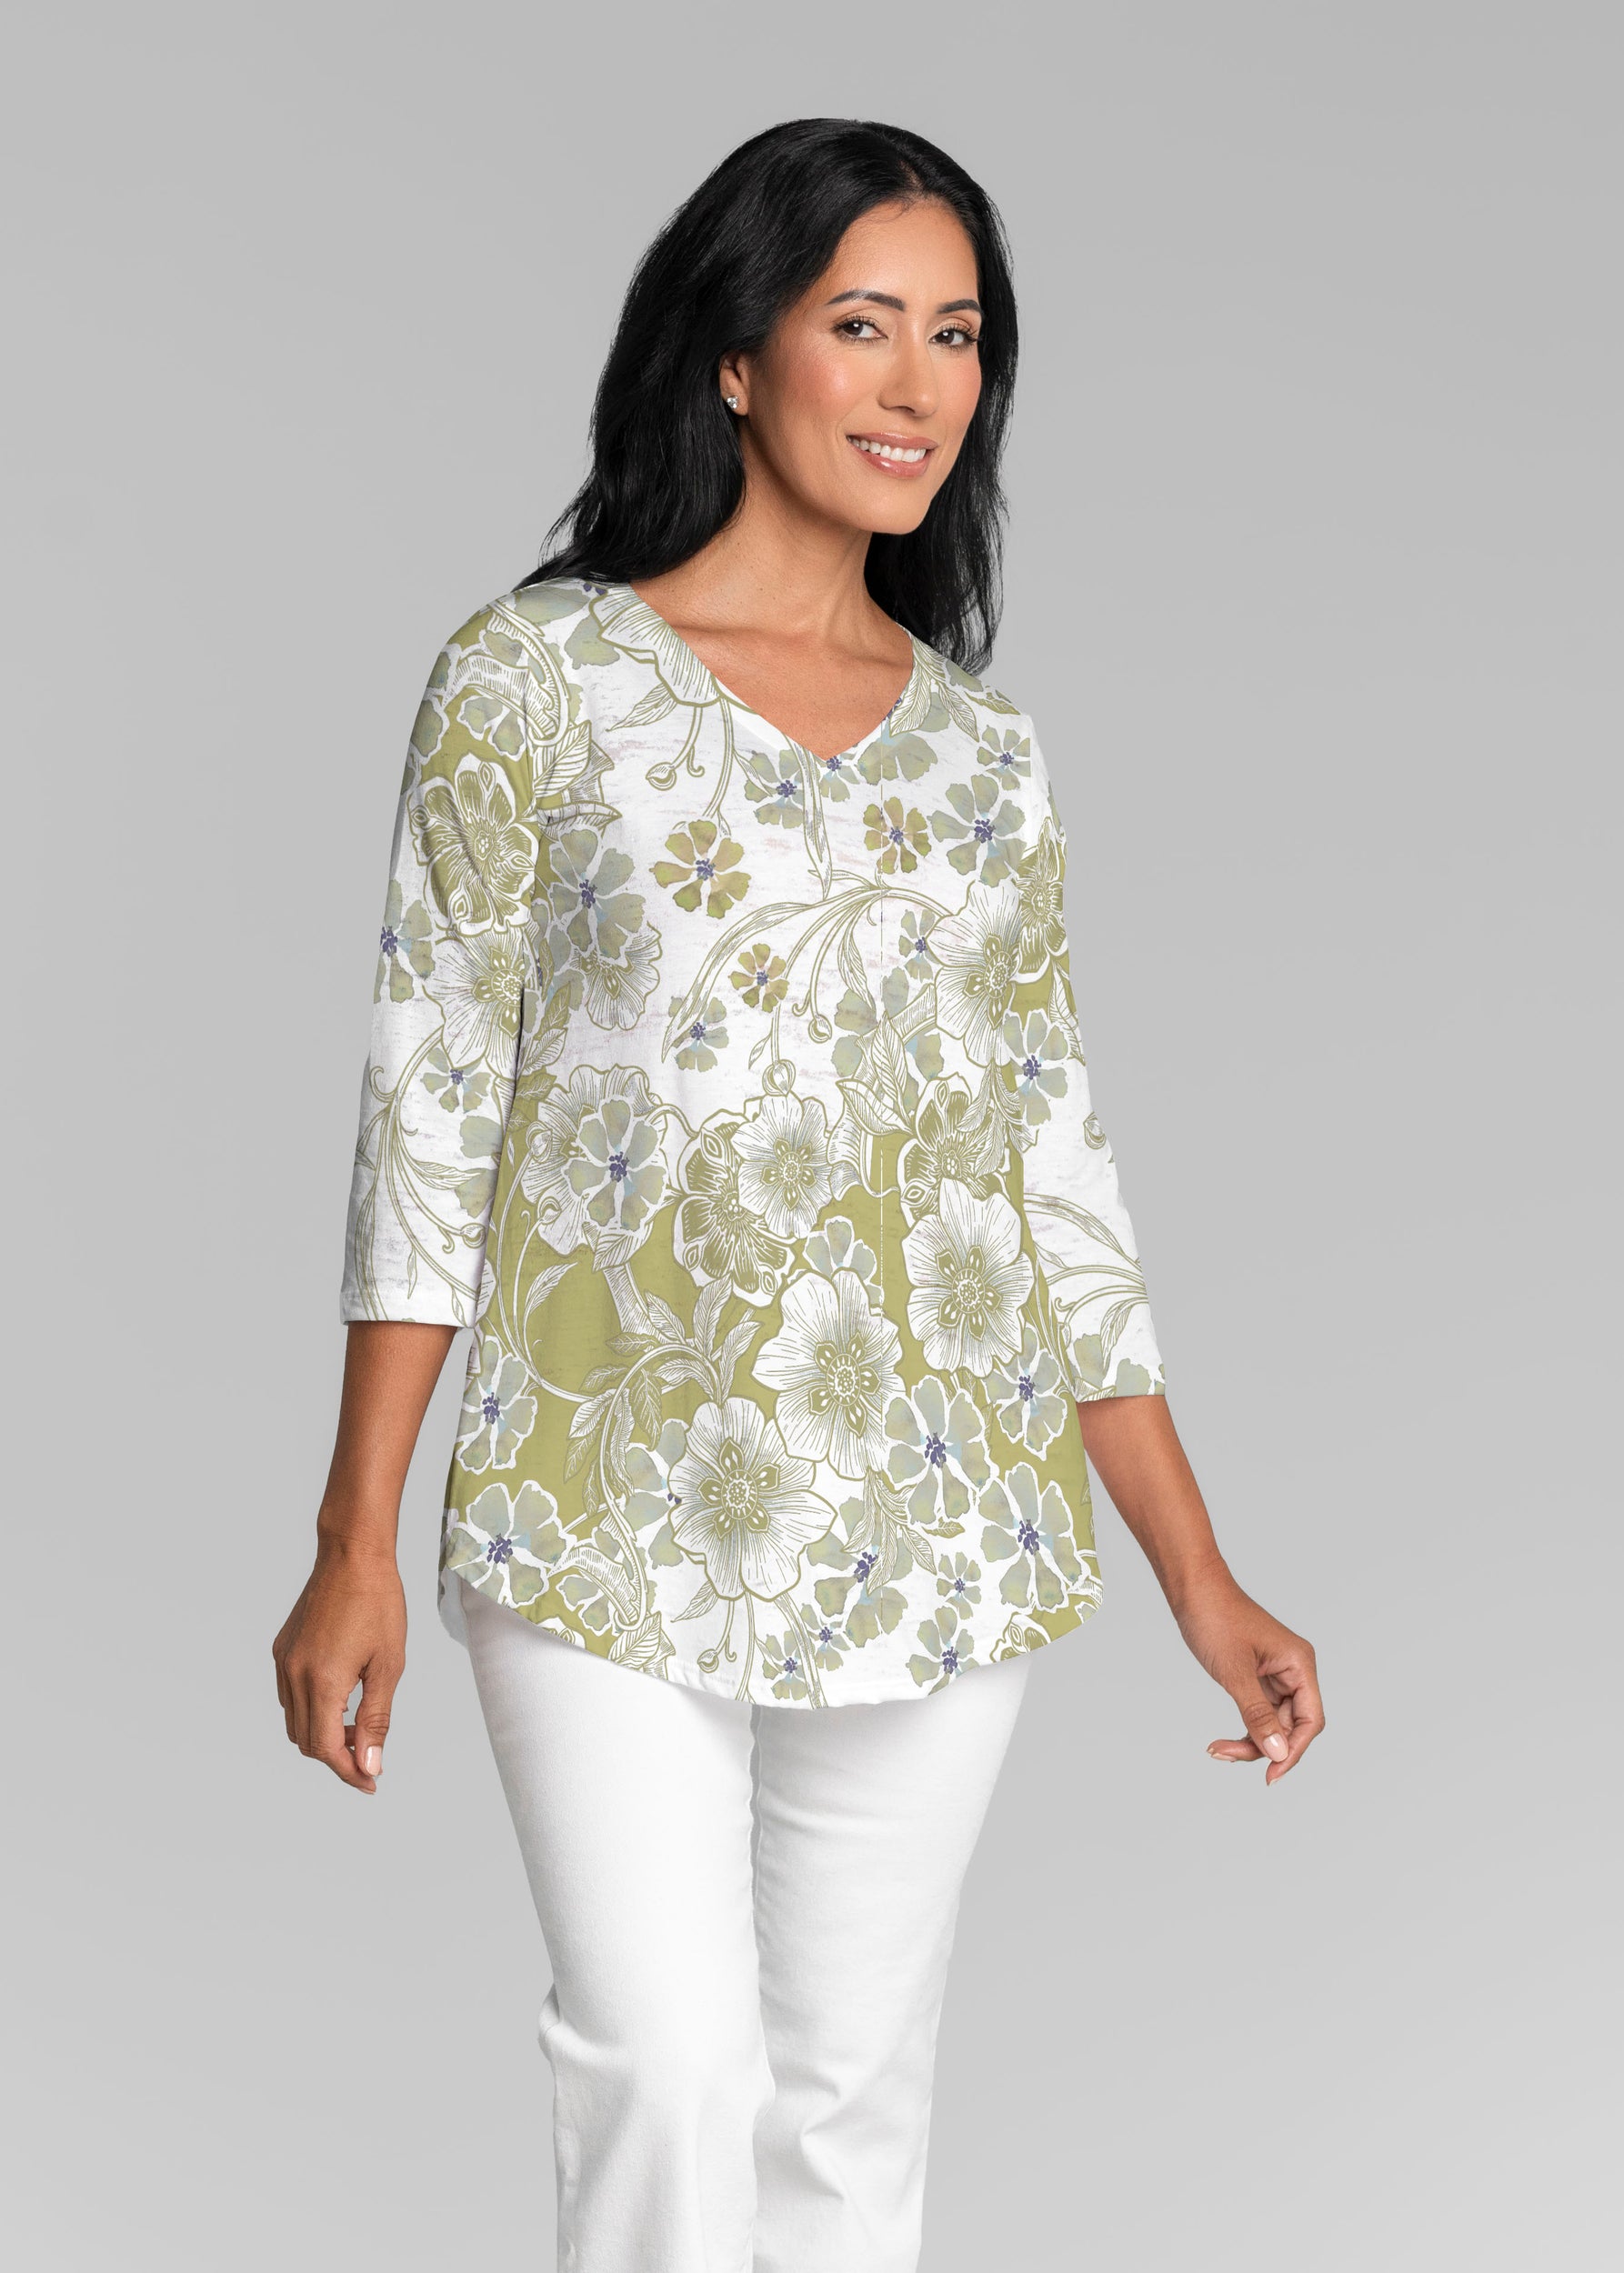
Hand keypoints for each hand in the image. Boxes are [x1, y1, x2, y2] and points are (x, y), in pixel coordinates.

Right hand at [273, 1542, 406, 1794]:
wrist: (352, 1555)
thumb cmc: (378, 1604)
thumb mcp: (388, 1665)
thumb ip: (376, 1719)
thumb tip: (369, 1765)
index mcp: (321, 1682)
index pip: (326, 1750)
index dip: (348, 1772)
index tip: (371, 1783)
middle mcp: (294, 1675)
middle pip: (306, 1742)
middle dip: (337, 1757)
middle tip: (369, 1754)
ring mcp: (283, 1662)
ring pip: (294, 1722)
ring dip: (322, 1734)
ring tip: (358, 1725)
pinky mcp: (281, 1649)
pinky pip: (290, 1696)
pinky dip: (311, 1710)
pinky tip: (340, 1697)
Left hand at [1174, 1572, 1323, 1784]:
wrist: (1191, 1588)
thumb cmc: (1215, 1618)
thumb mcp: (1235, 1672)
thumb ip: (1257, 1715)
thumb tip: (1279, 1753)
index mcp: (1299, 1664)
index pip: (1310, 1720)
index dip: (1294, 1751)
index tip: (1271, 1775)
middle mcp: (1293, 1670)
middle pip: (1291, 1727)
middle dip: (1263, 1747)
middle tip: (1225, 1754)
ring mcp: (1275, 1674)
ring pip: (1273, 1724)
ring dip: (1250, 1741)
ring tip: (1217, 1749)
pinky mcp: (1257, 1677)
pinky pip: (1259, 1713)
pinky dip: (1244, 1727)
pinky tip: (1222, 1741)